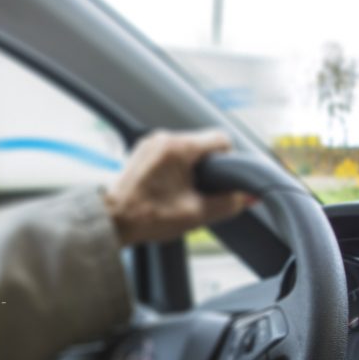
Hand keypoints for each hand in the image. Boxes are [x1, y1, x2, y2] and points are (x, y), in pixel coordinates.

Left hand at [102, 129, 251, 245]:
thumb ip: (227, 204)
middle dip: (208, 167)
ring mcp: (150, 143)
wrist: (111, 221)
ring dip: (190, 168)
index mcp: (179, 147)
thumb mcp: (195, 214)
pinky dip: (174, 168)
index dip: (229, 159)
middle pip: (202, 144)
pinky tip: (168, 189)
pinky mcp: (141, 151)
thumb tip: (247, 197)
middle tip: (202, 192)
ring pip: (185, 149)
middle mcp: (163, 138)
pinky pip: (168, 153)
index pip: (220, 139)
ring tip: (183, 193)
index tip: (225, 178)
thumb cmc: (146, 217)